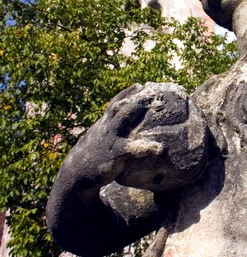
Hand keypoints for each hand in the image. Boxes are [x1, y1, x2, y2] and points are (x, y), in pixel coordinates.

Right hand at [83, 82, 206, 190]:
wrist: (77, 172)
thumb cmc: (94, 154)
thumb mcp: (100, 136)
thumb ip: (110, 128)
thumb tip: (121, 123)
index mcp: (105, 123)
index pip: (115, 104)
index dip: (127, 94)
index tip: (139, 85)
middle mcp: (108, 127)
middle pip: (121, 107)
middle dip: (135, 97)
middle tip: (151, 90)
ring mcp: (111, 138)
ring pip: (123, 120)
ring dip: (136, 110)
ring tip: (152, 105)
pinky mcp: (114, 154)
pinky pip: (131, 149)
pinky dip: (145, 147)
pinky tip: (158, 148)